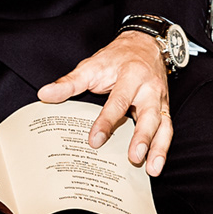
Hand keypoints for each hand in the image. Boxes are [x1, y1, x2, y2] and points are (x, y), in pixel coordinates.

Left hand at [37, 32, 173, 175]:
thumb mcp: (92, 65)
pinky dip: (162, 148)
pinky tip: (155, 164)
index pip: (119, 101)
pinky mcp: (164, 108)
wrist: (145, 44)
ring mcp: (160, 99)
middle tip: (134, 157)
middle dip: (143, 137)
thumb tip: (45, 94)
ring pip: (164, 124)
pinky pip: (167, 129)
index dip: (106, 121)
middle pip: (149, 114)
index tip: (94, 141)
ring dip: (159, 148)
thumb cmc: (117, 58)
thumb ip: (70, 82)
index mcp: (131, 75)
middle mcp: (149, 88)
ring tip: (152, 169)